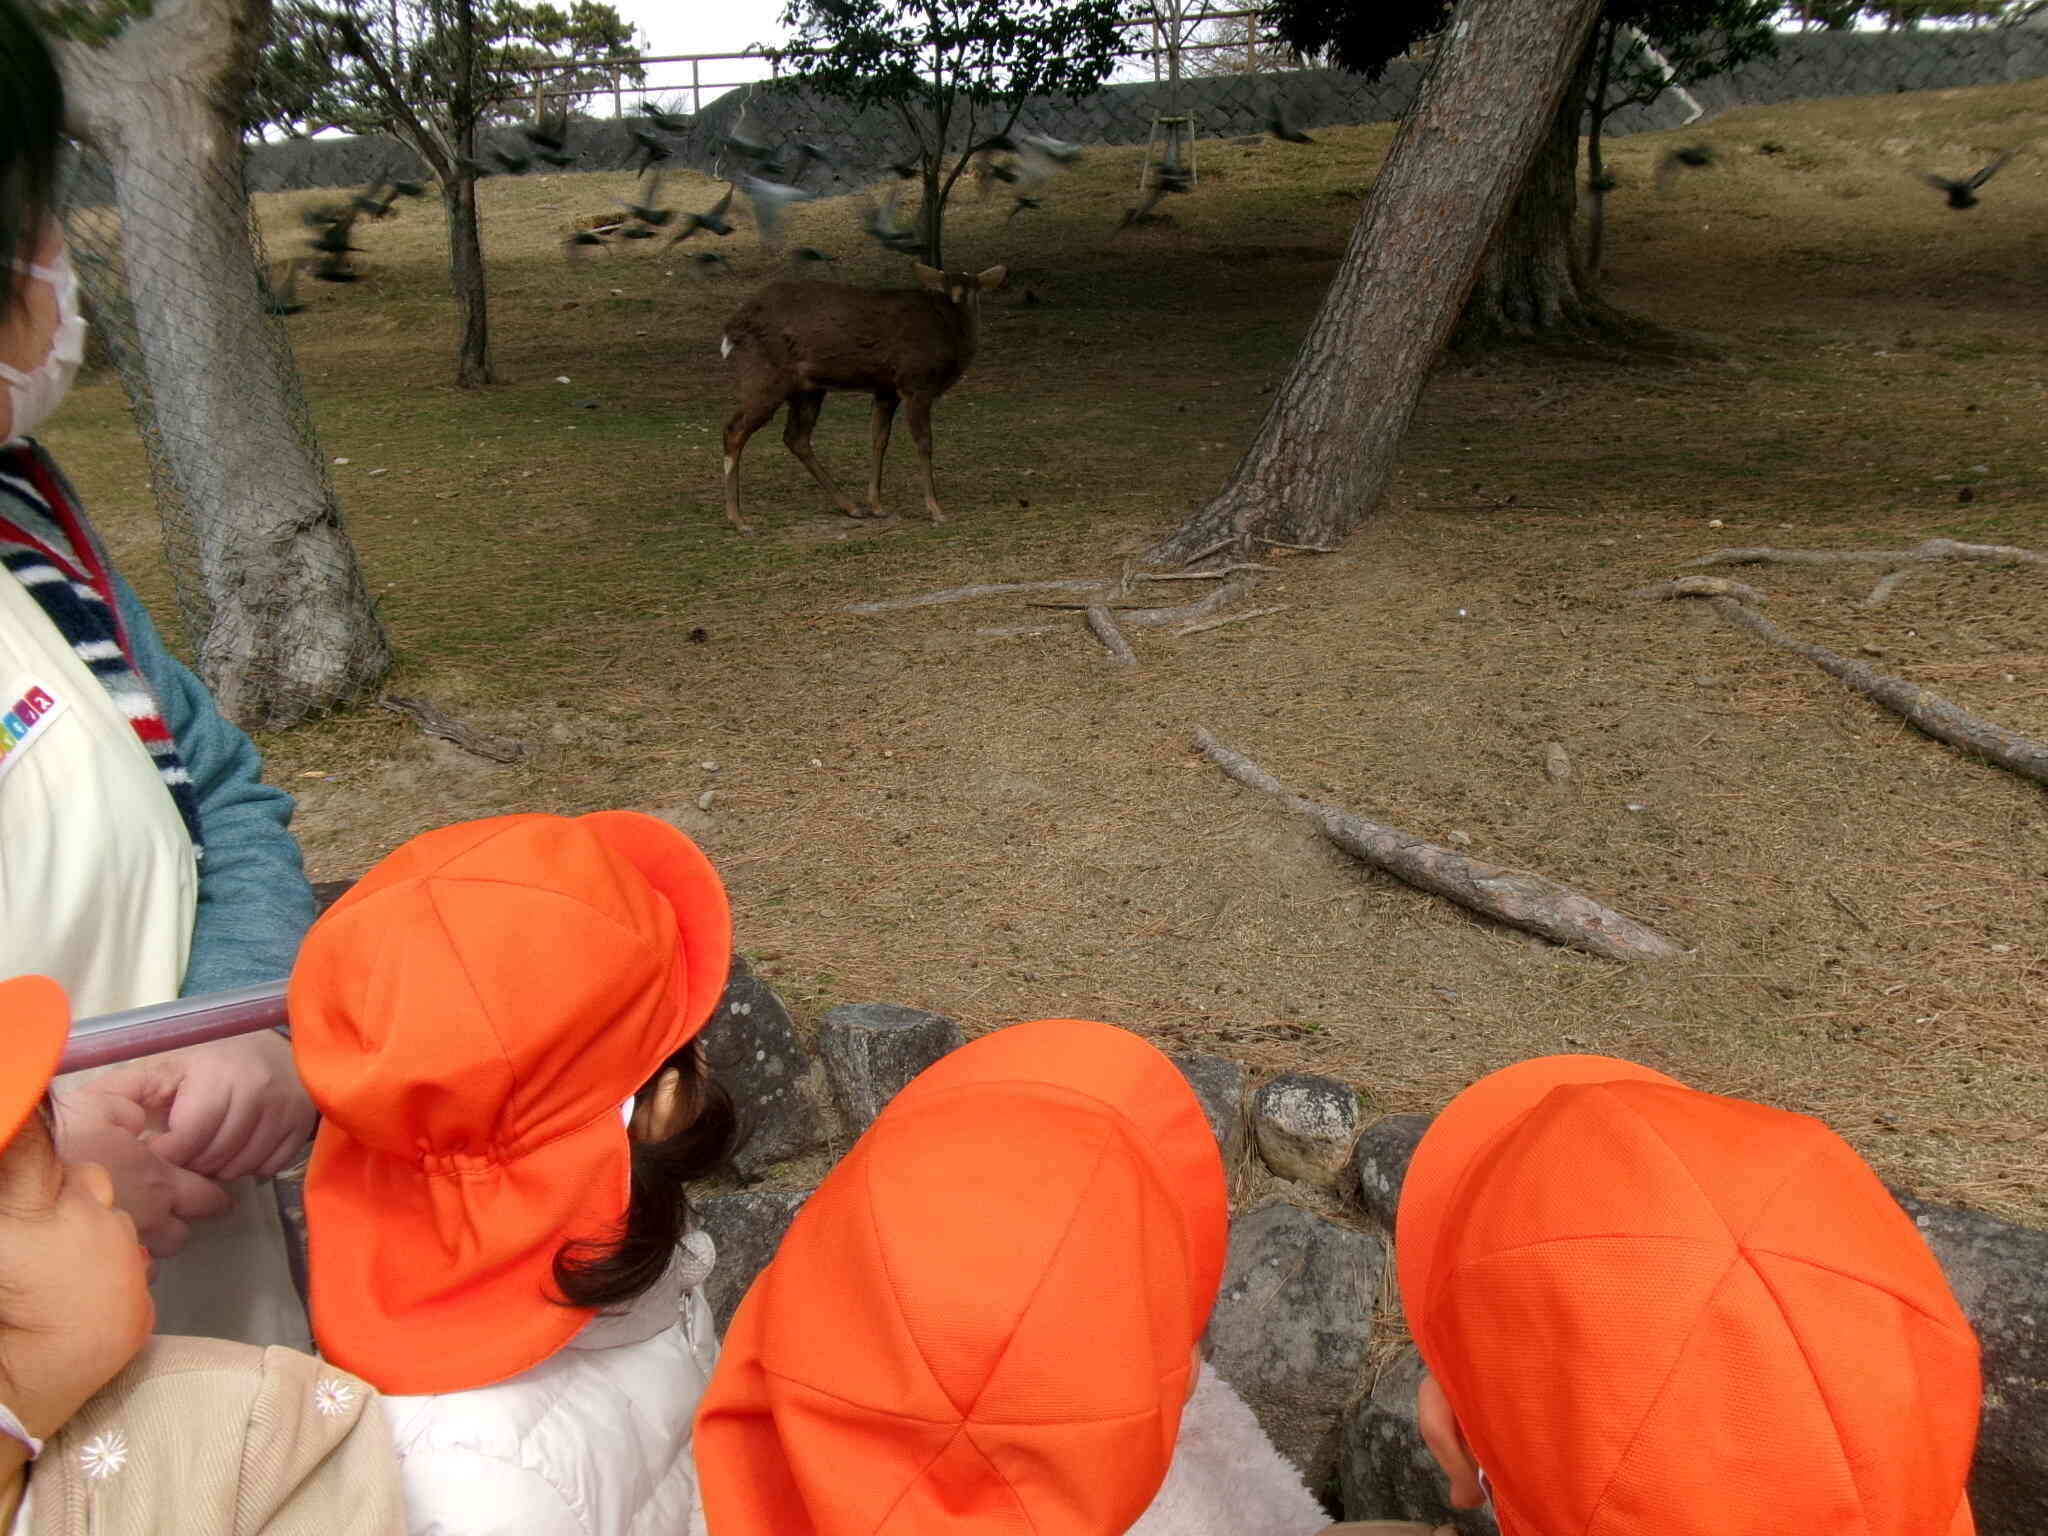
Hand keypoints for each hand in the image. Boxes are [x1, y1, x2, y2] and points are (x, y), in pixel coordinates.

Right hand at [52, 1086, 232, 1257]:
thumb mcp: (104, 1106)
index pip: (208, 1198)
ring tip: (130, 1230)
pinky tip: (105, 1250)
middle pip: (181, 1235)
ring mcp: (122, 1246)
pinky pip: (120, 1273)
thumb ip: (132, 1113)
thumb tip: (138, 1122)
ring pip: (151, 1257)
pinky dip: (120, 1264)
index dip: (211, 1196)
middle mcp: (149, 1219)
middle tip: (163, 1210)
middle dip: (177, 1223)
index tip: (212, 1196)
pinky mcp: (96, 1265)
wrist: (20, 1180)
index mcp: (160, 1182)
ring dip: (148, 1245)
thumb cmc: (64, 1141)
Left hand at [91, 1031, 315, 1181]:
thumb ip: (141, 1091)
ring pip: (241, 1167)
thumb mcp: (174, 1065)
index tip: (156, 1153)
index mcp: (218, 1074)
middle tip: (184, 1153)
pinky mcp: (302, 1126)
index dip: (167, 1154)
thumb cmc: (215, 1059)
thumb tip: (110, 1128)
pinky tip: (240, 1148)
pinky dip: (250, 1166)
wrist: (281, 1047)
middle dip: (192, 1164)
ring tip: (210, 1151)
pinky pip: (268, 1167)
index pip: (188, 1137)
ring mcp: (284, 1110)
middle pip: (214, 1157)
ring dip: (220, 1168)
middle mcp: (256, 1090)